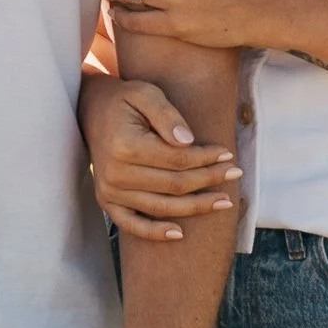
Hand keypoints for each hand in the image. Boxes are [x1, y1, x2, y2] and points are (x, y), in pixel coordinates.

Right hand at [81, 69, 240, 239]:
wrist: (92, 111)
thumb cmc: (125, 100)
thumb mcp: (147, 94)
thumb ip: (167, 115)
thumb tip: (189, 142)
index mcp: (125, 146)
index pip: (178, 160)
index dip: (207, 159)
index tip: (228, 154)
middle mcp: (115, 174)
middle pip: (174, 185)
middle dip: (209, 180)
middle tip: (235, 174)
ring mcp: (109, 191)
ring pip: (162, 207)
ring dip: (196, 207)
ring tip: (224, 201)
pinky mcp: (107, 201)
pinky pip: (131, 225)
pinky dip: (155, 232)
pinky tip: (179, 234)